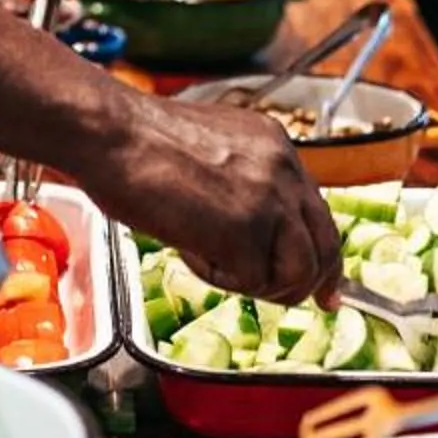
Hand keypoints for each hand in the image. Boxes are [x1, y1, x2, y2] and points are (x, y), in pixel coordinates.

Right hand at [74, 93, 342, 304]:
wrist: (112, 134)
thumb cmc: (136, 142)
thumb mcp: (210, 148)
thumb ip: (243, 181)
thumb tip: (250, 225)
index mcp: (275, 145)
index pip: (317, 212)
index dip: (321, 253)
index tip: (325, 284)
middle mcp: (283, 169)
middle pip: (324, 246)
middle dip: (312, 283)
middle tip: (308, 303)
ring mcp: (268, 201)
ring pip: (296, 272)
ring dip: (260, 282)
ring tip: (217, 263)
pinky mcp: (245, 232)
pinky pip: (250, 281)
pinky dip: (217, 277)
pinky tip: (188, 248)